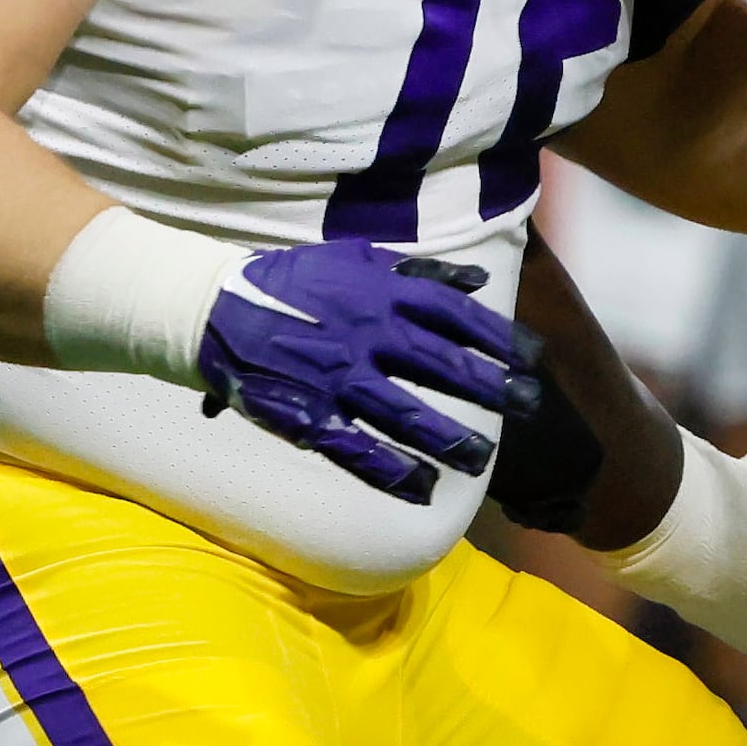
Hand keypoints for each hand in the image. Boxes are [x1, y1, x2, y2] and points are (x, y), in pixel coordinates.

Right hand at [195, 246, 534, 502]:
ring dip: (450, 438)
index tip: (535, 357)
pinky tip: (423, 489)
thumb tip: (479, 281)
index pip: (456, 316)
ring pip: (408, 414)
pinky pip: (357, 449)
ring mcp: (339, 379)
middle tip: (531, 406)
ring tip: (484, 458)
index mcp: (380, 295)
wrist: (210, 307)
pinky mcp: (310, 415)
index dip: (500, 338)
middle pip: (443, 365)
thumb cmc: (289, 280)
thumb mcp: (355, 256)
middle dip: (493, 388)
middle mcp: (368, 336)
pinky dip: (392, 472)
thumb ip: (418, 271)